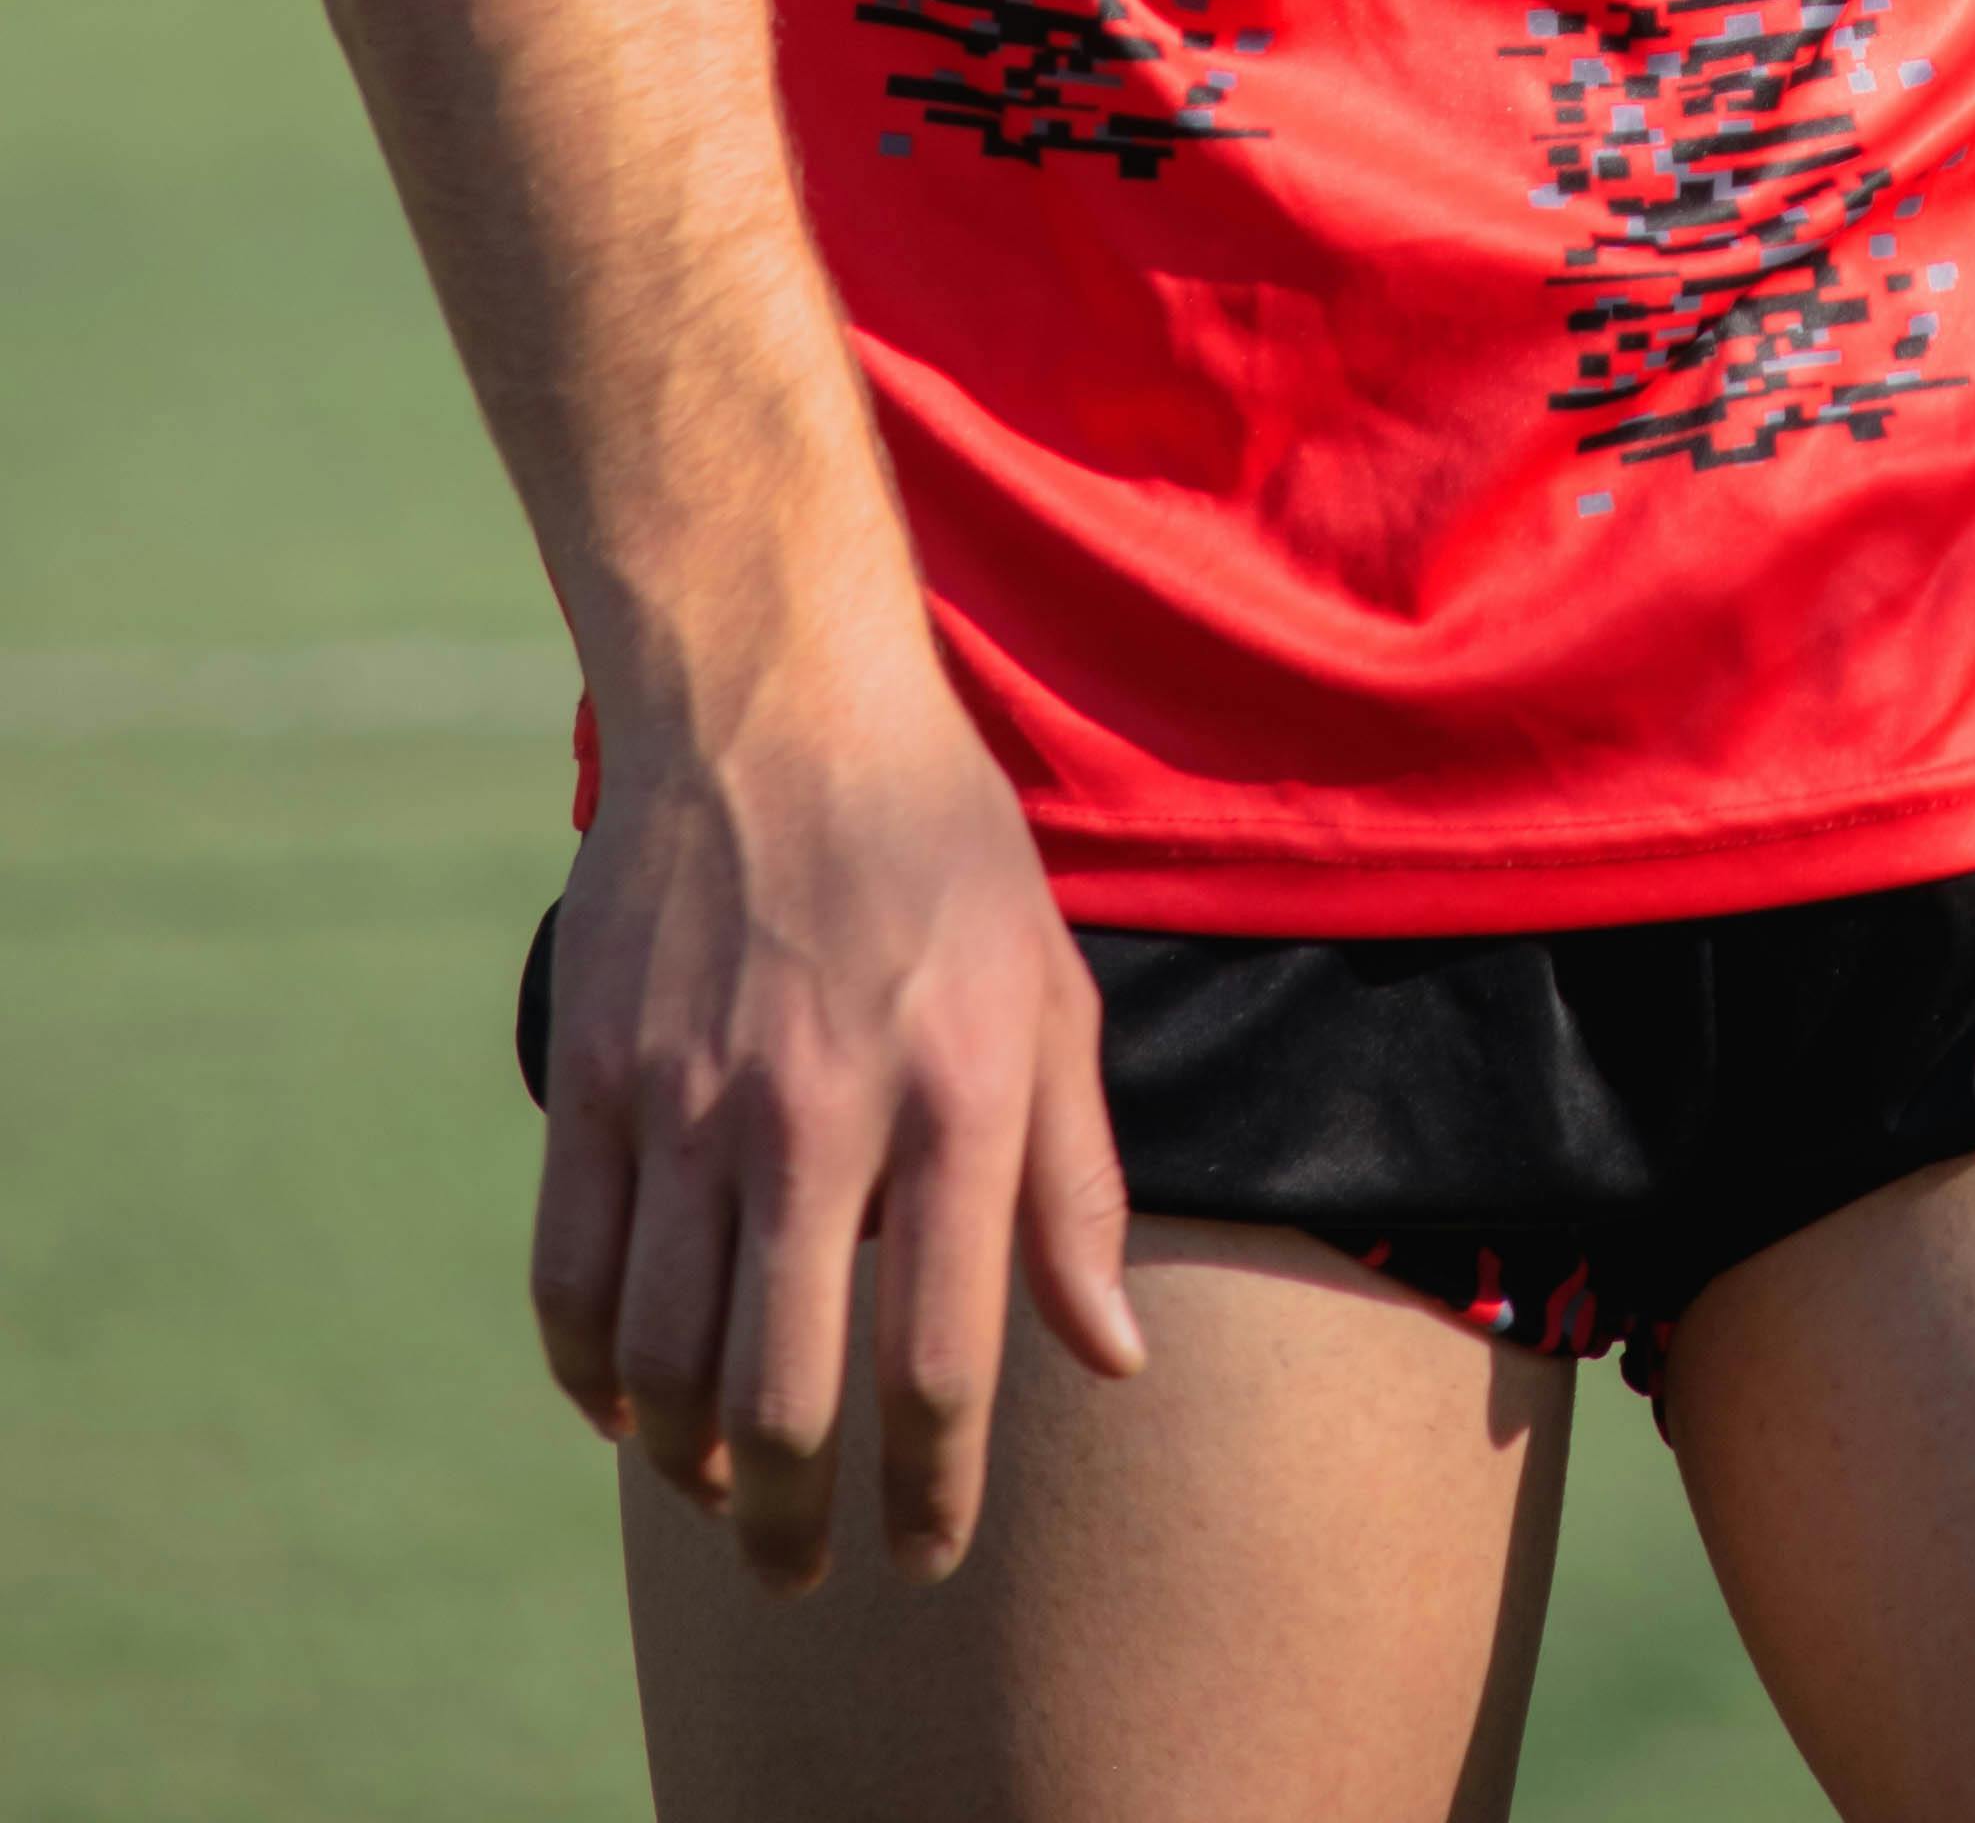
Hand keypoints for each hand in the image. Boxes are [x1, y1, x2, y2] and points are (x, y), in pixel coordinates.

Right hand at [529, 642, 1144, 1591]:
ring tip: (729, 1490)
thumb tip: (1108, 1358)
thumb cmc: (939, 849)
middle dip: (792, 1527)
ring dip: (692, 1466)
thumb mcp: (1051, 993)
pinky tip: (631, 1405)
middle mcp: (817, 1115)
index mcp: (954, 1097)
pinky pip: (570, 1280)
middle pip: (782, 1402)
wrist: (776, 699)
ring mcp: (687, 1099)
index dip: (932, 1494)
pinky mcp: (595, 1076)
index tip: (925, 1554)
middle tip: (802, 1572)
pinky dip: (592, 1377)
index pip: (940, 1365)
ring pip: (663, 1363)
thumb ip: (1076, 1187)